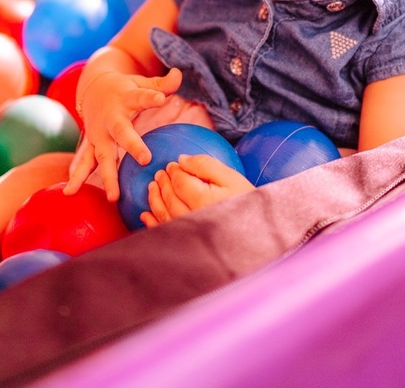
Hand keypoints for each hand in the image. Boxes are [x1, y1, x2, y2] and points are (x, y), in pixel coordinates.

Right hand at [64, 68, 182, 200]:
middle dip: (132, 145)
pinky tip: (69, 193)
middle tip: (145, 158)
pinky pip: (84, 162)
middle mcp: (111, 118)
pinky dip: (77, 176)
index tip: (161, 99)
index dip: (151, 97)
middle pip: (121, 132)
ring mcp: (99, 133)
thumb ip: (161, 84)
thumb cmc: (125, 89)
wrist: (93, 89)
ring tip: (112, 196)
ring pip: (101, 155)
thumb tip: (179, 74)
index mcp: (126, 99)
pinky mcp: (91, 144)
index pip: (141, 97)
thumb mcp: (141, 83)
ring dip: (106, 175)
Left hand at [140, 154, 254, 226]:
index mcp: (202, 200)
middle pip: (169, 197)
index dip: (174, 171)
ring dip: (155, 199)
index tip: (172, 165)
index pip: (179, 182)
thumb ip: (205, 165)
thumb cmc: (247, 203)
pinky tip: (145, 215)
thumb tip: (182, 160)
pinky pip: (164, 232)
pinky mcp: (187, 243)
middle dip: (162, 183)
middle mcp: (192, 218)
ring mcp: (188, 232)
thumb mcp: (231, 177)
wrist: (259, 235)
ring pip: (163, 214)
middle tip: (160, 174)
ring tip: (152, 188)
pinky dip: (152, 223)